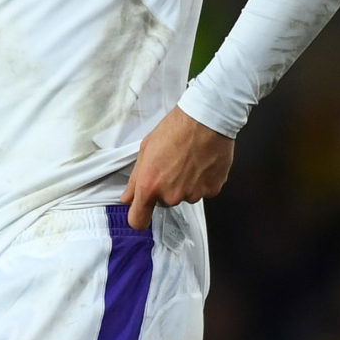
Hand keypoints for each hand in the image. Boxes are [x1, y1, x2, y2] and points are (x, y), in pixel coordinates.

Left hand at [120, 107, 234, 230]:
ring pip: (185, 196)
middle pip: (164, 202)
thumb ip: (135, 179)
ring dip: (185, 184)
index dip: (138, 217)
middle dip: (165, 188)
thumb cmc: (174, 129)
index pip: (138, 220)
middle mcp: (171, 195)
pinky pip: (202, 191)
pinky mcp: (212, 190)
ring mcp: (193, 194)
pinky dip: (202, 181)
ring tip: (188, 160)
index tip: (141, 212)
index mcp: (150, 186)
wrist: (206, 119)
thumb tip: (127, 197)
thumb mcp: (146, 149)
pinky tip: (201, 162)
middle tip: (171, 165)